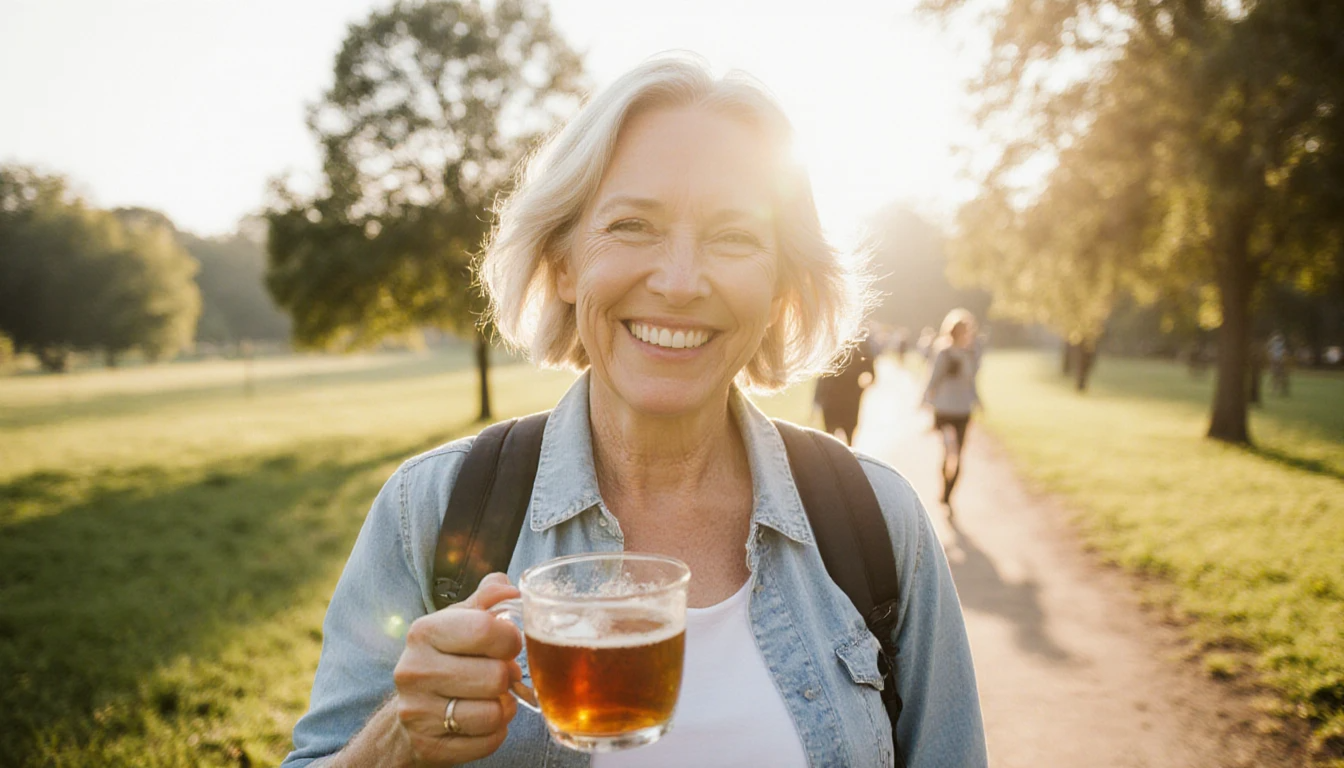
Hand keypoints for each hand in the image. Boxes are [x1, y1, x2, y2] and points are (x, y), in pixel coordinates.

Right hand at [391, 573, 522, 765]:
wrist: (413, 712)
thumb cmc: (446, 658)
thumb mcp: (461, 622)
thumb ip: (488, 599)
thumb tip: (511, 588)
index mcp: (424, 631)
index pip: (486, 629)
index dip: (511, 639)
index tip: (508, 645)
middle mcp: (414, 670)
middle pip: (495, 676)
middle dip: (507, 677)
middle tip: (499, 675)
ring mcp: (416, 712)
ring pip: (492, 714)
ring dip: (504, 708)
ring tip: (492, 698)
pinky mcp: (427, 746)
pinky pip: (487, 742)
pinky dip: (495, 733)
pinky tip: (481, 721)